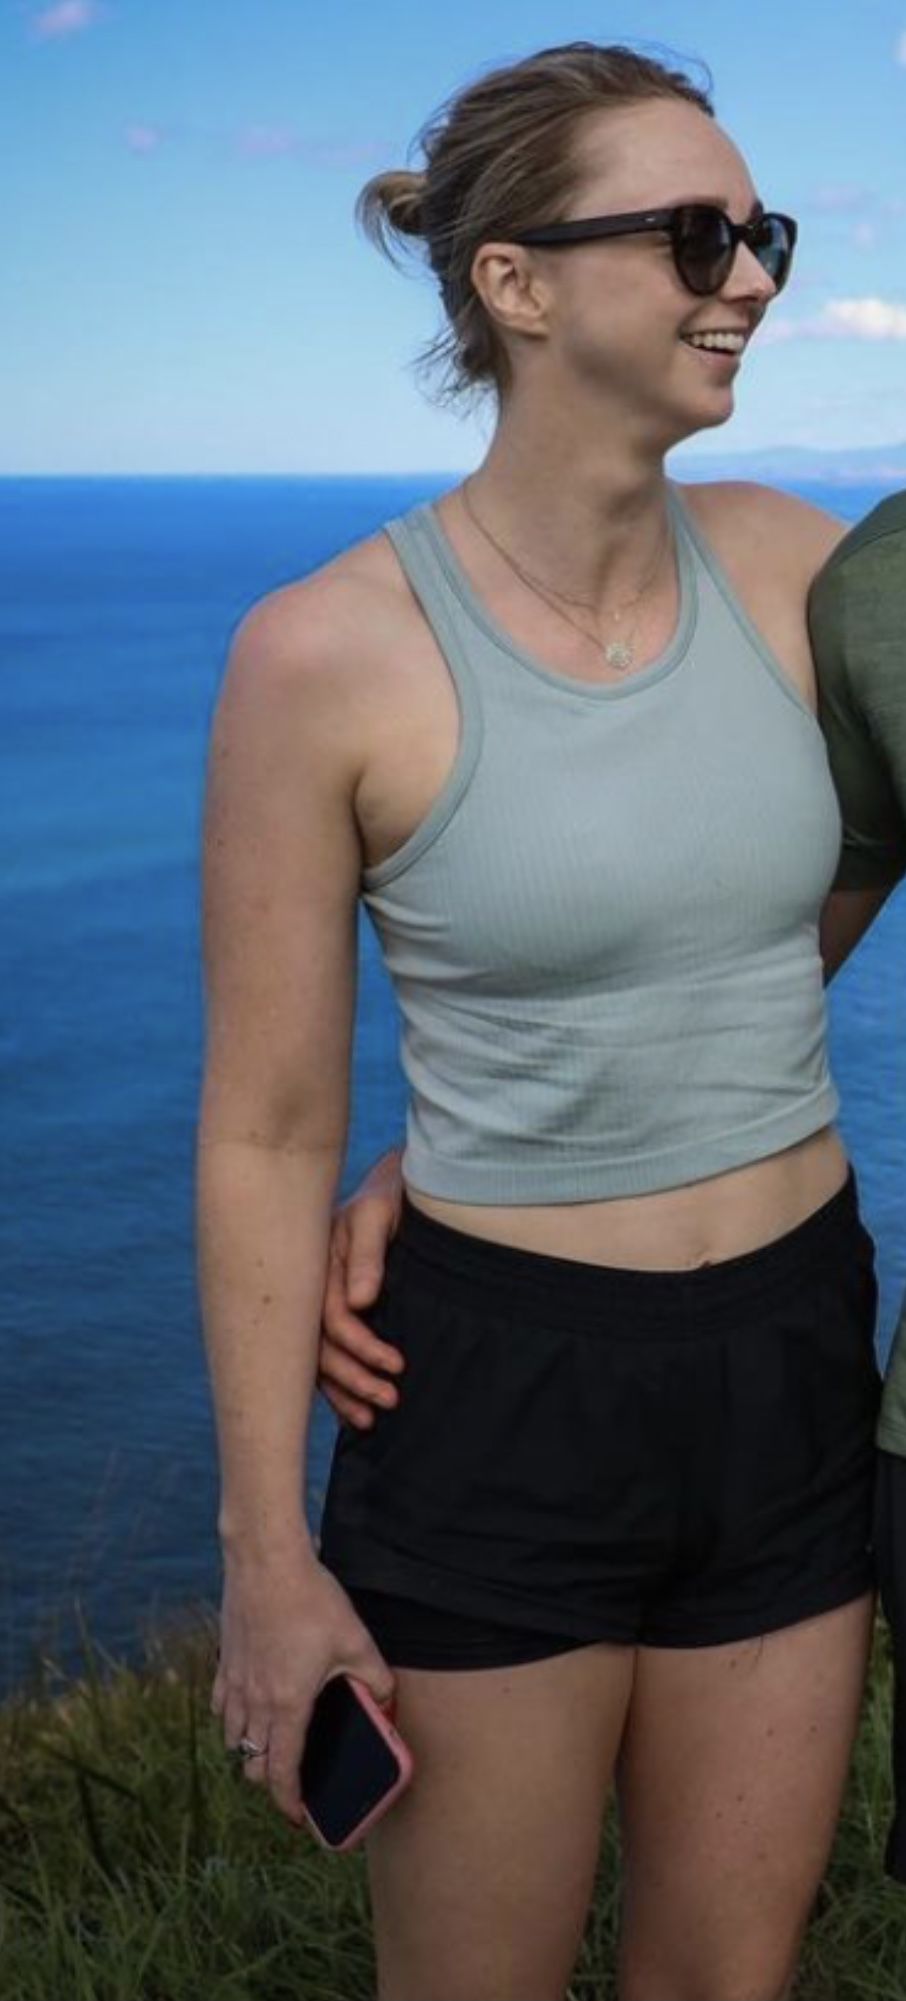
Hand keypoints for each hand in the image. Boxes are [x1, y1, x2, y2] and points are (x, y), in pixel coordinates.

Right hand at [211, 1538, 394, 1825]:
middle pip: (252, 1763)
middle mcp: (254, 1702)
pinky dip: (233, 1719)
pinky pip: (222, 1706)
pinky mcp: (224, 1660)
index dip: (289, 1802)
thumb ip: (375, 1679)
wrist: (265, 1560)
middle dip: (270, 1780)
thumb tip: (386, 1701)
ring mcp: (234, 1682)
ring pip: (233, 1737)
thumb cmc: (311, 1600)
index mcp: (287, 1706)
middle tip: (291, 1781)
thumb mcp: (356, 1641)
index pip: (282, 1772)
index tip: (299, 1817)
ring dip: (250, 1750)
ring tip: (272, 1746)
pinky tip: (246, 1709)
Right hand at [318, 1148, 404, 1429]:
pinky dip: (338, 1386)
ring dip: (344, 1391)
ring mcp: (315, 1304)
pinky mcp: (327, 1313)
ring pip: (318, 1359)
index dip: (362, 1347)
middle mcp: (310, 1290)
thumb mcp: (378, 1214)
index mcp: (318, 1266)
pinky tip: (354, 1413)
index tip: (397, 1365)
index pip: (332, 1320)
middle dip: (352, 1379)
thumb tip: (362, 1301)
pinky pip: (324, 1356)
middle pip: (320, 1347)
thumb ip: (368, 1255)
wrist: (387, 1188)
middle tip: (391, 1400)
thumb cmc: (386, 1198)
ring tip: (373, 1418)